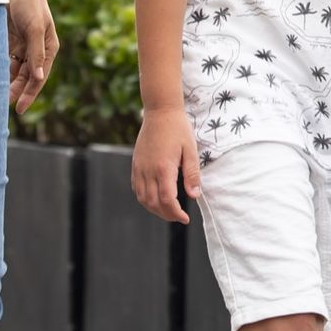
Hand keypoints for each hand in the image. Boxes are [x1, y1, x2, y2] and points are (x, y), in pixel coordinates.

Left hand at [5, 0, 58, 115]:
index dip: (29, 95)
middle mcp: (35, 50)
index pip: (39, 78)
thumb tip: (38, 79)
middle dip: (15, 92)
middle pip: (25, 78)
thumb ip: (36, 53)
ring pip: (12, 72)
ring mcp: (20, 46)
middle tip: (0, 105)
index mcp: (48, 48)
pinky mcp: (6, 40)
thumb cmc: (30, 2)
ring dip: (5, 83)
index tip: (19, 109)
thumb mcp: (36, 27)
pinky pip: (1, 61)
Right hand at [132, 106, 198, 223]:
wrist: (160, 111)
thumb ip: (192, 174)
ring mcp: (139, 167)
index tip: (185, 218)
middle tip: (178, 217)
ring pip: (142, 198)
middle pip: (153, 203)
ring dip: (154, 209)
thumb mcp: (191, 150)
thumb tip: (194, 196)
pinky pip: (136, 188)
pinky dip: (144, 199)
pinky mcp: (135, 164)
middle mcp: (148, 170)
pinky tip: (155, 198)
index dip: (175, 213)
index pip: (167, 199)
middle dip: (166, 214)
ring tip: (168, 211)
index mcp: (163, 167)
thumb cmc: (178, 128)